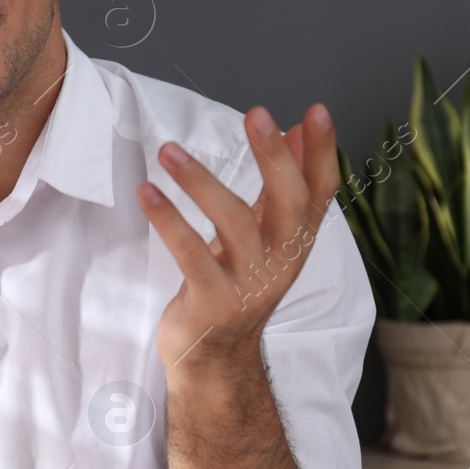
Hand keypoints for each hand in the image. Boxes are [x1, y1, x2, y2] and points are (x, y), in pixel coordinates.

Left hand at [136, 103, 337, 378]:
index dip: (322, 152)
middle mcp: (281, 261)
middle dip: (274, 157)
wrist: (213, 357)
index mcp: (295, 241)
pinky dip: (168, 220)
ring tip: (167, 151)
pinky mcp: (212, 302)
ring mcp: (248, 284)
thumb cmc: (235, 284)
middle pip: (290, 203)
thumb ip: (279, 186)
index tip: (316, 110)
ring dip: (199, 182)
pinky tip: (147, 192)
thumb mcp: (264, 235)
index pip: (321, 191)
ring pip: (235, 224)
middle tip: (256, 114)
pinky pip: (191, 255)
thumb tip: (294, 129)